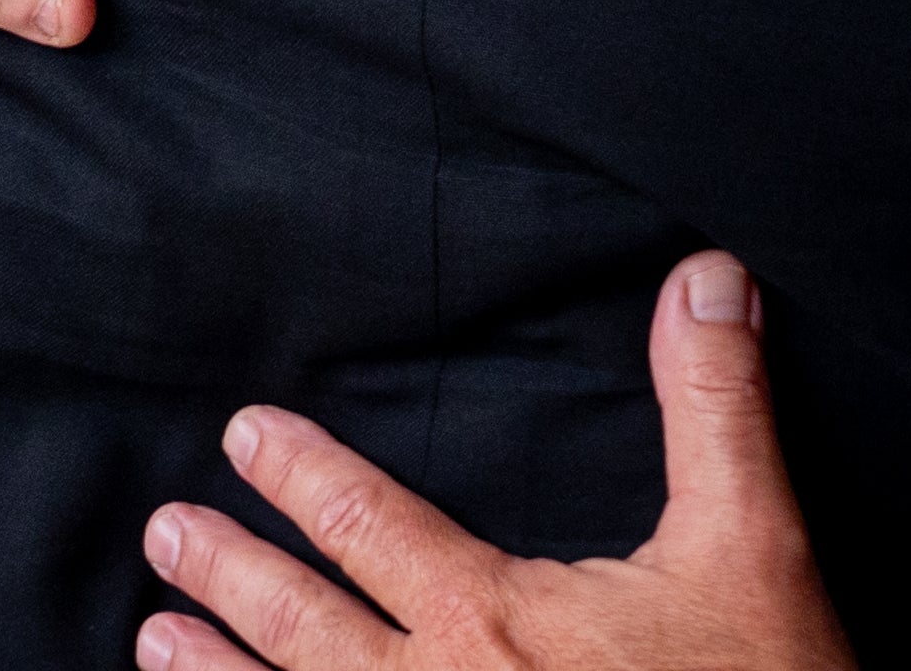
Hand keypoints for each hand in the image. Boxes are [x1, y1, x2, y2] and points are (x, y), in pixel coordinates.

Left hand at [138, 255, 852, 670]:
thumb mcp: (754, 550)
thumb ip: (715, 412)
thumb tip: (705, 276)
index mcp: (495, 622)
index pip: (364, 526)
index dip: (297, 476)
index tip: (244, 436)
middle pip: (302, 629)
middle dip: (229, 575)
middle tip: (163, 535)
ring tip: (155, 643)